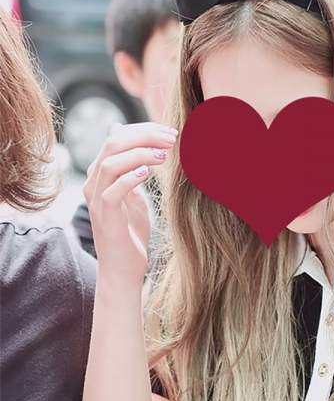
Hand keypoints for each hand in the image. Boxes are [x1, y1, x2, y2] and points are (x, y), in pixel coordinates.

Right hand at [83, 122, 177, 288]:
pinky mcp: (106, 218)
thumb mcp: (135, 196)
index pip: (117, 138)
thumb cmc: (130, 232)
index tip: (170, 132)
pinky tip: (149, 174)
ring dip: (140, 154)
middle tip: (172, 139)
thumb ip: (135, 171)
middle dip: (144, 136)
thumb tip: (143, 147)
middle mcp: (95, 183)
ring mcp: (98, 201)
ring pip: (111, 163)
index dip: (144, 130)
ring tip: (164, 156)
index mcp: (102, 175)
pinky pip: (113, 191)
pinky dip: (131, 178)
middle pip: (113, 144)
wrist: (123, 269)